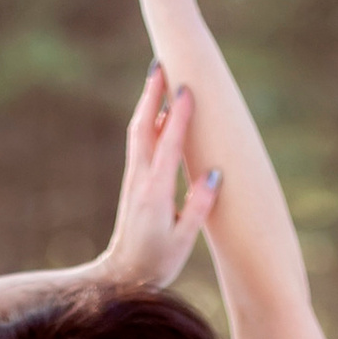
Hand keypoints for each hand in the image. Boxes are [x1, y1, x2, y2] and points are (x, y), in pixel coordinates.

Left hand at [95, 57, 219, 292]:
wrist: (122, 275)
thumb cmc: (157, 262)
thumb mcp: (184, 241)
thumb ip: (199, 208)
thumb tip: (214, 174)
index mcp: (156, 193)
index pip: (169, 145)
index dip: (178, 116)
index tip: (187, 89)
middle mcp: (141, 180)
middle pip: (145, 126)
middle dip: (153, 94)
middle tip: (162, 62)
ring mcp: (134, 179)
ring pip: (140, 132)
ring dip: (148, 103)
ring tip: (159, 77)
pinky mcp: (134, 183)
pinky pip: (141, 144)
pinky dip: (148, 122)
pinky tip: (157, 114)